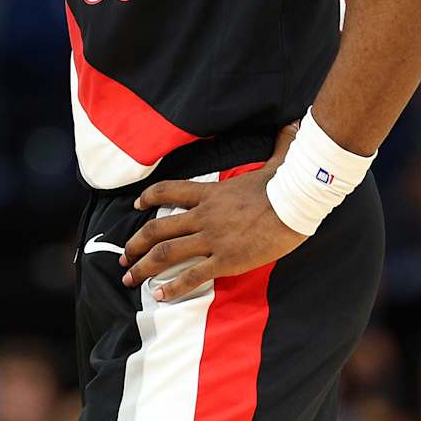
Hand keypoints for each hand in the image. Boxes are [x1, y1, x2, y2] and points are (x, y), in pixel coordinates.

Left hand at [120, 122, 304, 300]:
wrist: (297, 205)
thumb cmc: (287, 185)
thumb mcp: (276, 162)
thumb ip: (279, 145)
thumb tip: (293, 124)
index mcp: (210, 193)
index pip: (168, 191)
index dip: (148, 198)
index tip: (136, 205)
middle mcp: (203, 216)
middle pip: (157, 229)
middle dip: (135, 245)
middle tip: (123, 257)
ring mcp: (212, 238)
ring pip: (166, 253)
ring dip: (144, 267)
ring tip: (129, 279)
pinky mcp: (226, 260)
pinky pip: (193, 276)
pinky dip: (172, 287)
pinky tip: (159, 295)